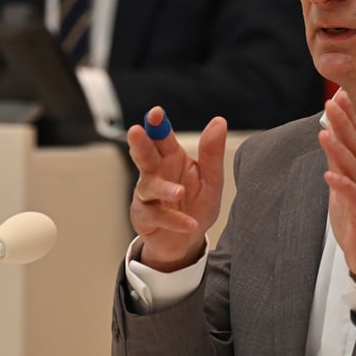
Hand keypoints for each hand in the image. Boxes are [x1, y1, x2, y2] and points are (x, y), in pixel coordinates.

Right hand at [128, 106, 226, 271]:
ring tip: (179, 192)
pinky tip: (189, 223)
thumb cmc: (196, 205)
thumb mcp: (211, 180)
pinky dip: (173, 219)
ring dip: (163, 188)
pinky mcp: (144, 217)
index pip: (162, 137)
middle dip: (140, 143)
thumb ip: (212, 152)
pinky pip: (156, 216)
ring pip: (148, 186)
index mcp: (171, 158)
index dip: (157, 125)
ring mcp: (147, 195)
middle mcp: (155, 173)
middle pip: (144, 155)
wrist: (187, 242)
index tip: (156, 113)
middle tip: (136, 131)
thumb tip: (219, 121)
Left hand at [319, 90, 355, 281]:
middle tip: (332, 102)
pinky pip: (354, 198)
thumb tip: (328, 134)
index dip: (348, 116)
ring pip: (354, 169)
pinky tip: (329, 176)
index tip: (338, 95)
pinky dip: (342, 186)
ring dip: (340, 151)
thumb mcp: (343, 183)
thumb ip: (338, 160)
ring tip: (325, 134)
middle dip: (344, 124)